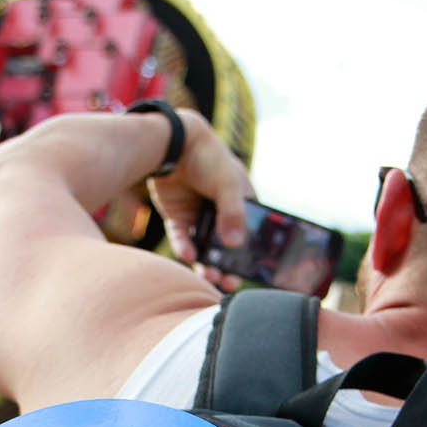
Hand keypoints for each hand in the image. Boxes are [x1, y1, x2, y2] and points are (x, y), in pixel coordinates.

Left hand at [147, 109, 254, 267]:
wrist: (173, 143)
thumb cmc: (208, 158)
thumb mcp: (228, 184)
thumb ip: (232, 213)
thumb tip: (234, 244)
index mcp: (242, 203)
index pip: (251, 234)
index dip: (253, 255)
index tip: (252, 273)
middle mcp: (222, 212)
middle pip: (227, 247)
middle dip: (229, 266)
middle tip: (228, 282)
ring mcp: (200, 216)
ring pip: (205, 248)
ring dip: (207, 264)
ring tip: (209, 276)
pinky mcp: (179, 218)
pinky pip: (184, 239)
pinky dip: (186, 248)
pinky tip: (188, 255)